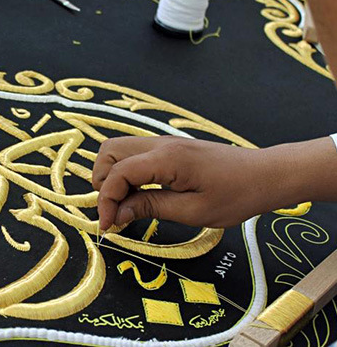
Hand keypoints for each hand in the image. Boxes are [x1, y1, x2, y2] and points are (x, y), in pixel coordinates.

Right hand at [92, 136, 336, 229]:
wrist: (266, 175)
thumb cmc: (236, 196)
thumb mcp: (193, 211)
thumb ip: (150, 208)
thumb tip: (117, 214)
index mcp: (166, 159)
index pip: (117, 174)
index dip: (106, 201)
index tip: (108, 226)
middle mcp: (160, 144)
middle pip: (109, 151)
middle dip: (103, 181)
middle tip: (115, 210)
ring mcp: (164, 143)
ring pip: (119, 149)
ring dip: (112, 175)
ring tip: (125, 203)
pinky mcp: (170, 148)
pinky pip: (135, 153)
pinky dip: (126, 172)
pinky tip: (139, 194)